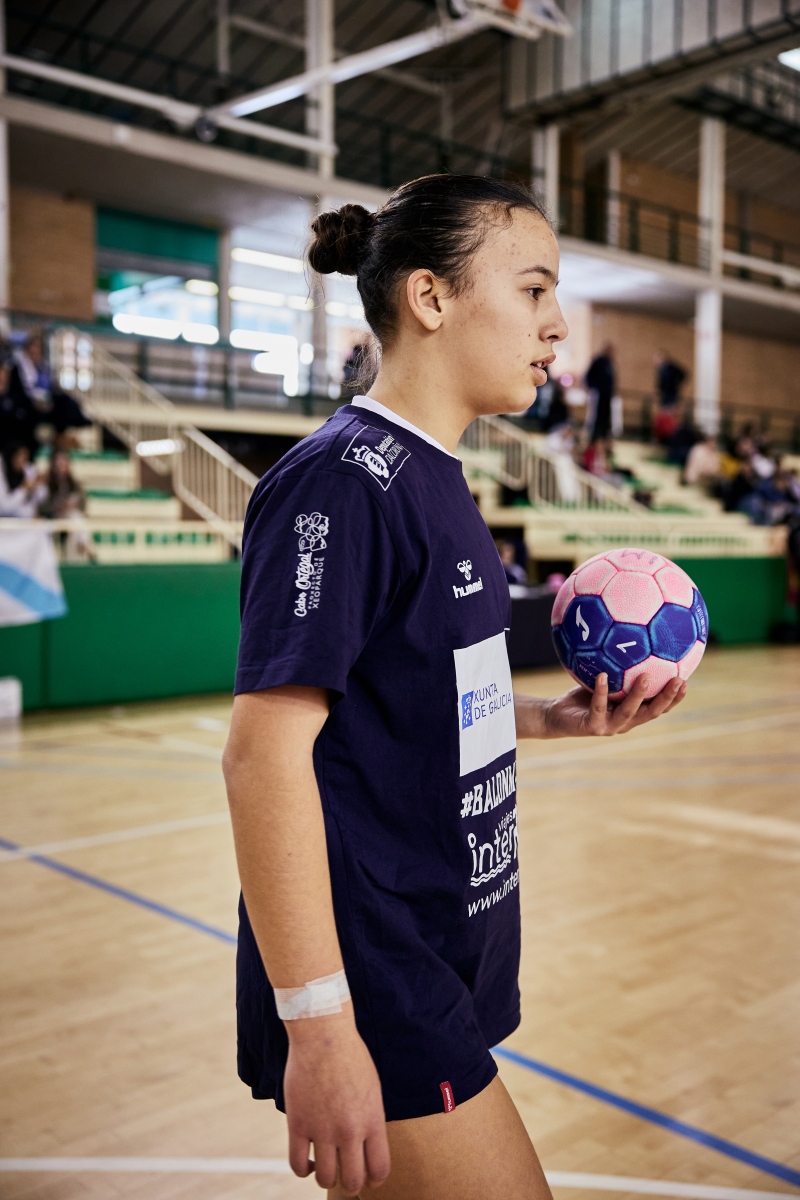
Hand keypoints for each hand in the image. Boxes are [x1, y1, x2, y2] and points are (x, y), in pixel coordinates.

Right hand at [284, 1009, 390, 1193]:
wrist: (323, 1035)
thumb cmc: (350, 1056)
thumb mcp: (372, 1089)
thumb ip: (371, 1120)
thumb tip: (367, 1146)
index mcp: (372, 1121)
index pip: (379, 1169)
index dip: (375, 1180)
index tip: (370, 1178)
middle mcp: (349, 1130)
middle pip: (353, 1180)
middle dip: (352, 1184)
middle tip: (347, 1176)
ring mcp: (322, 1129)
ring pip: (325, 1178)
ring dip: (326, 1178)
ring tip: (326, 1168)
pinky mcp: (298, 1124)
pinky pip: (297, 1163)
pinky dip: (303, 1170)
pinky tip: (308, 1161)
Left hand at [544, 672, 685, 737]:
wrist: (557, 716)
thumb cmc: (582, 695)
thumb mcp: (604, 680)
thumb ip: (620, 669)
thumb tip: (633, 639)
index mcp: (632, 713)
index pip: (658, 707)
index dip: (674, 698)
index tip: (686, 681)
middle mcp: (625, 722)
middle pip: (652, 712)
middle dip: (667, 698)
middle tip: (679, 680)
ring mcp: (609, 726)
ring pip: (629, 712)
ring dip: (638, 695)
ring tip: (645, 676)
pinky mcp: (592, 727)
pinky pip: (598, 707)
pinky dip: (601, 691)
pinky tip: (602, 676)